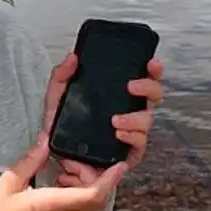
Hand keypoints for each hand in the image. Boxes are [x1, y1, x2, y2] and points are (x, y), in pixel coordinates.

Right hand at [0, 132, 125, 210]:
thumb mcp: (8, 182)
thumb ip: (30, 161)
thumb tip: (46, 140)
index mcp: (51, 205)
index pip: (92, 195)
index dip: (109, 179)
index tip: (119, 164)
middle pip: (96, 198)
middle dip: (94, 175)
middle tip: (72, 159)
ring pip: (90, 204)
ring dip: (86, 183)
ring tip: (65, 167)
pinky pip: (80, 208)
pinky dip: (79, 192)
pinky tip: (60, 180)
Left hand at [42, 53, 164, 182]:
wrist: (57, 152)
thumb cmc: (62, 125)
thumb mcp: (57, 95)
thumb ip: (62, 75)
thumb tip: (72, 58)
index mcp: (117, 95)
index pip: (142, 79)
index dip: (152, 71)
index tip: (151, 63)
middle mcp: (129, 110)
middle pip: (153, 96)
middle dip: (148, 88)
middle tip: (131, 87)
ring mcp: (131, 130)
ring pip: (147, 120)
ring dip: (134, 118)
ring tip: (115, 120)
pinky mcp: (129, 151)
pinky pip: (139, 143)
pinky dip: (131, 137)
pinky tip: (119, 134)